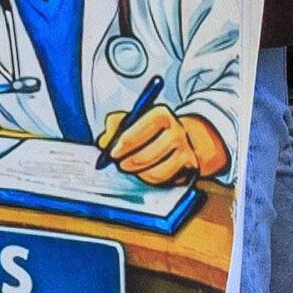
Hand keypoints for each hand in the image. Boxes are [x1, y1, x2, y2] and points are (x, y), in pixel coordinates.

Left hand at [99, 103, 227, 190]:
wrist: (177, 138)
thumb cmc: (148, 130)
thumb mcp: (130, 120)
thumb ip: (114, 126)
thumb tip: (104, 142)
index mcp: (160, 114)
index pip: (142, 128)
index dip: (125, 143)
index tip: (113, 152)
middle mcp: (176, 130)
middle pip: (148, 153)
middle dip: (128, 161)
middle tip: (119, 163)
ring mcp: (184, 149)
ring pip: (155, 170)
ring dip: (138, 172)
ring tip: (130, 167)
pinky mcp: (188, 165)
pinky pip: (162, 178)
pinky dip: (148, 178)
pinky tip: (143, 172)